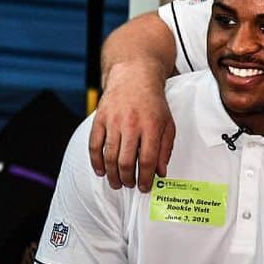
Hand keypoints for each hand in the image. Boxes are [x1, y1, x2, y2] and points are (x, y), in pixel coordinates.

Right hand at [89, 61, 174, 191]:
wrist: (134, 76)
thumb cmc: (154, 103)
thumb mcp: (168, 124)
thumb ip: (165, 149)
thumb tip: (161, 173)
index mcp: (151, 127)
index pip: (147, 160)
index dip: (146, 178)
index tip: (145, 187)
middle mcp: (131, 125)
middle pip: (126, 161)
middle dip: (128, 179)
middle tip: (130, 185)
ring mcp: (113, 122)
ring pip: (109, 156)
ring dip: (112, 174)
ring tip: (117, 183)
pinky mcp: (100, 119)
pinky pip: (94, 145)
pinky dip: (96, 161)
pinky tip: (101, 171)